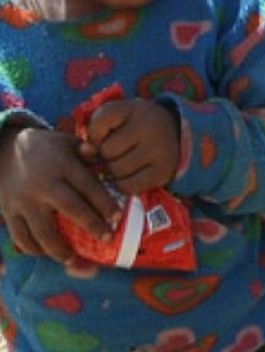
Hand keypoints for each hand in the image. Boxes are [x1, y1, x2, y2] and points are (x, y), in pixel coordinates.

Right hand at [0, 126, 119, 261]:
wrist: (5, 151)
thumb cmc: (46, 148)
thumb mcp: (67, 142)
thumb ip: (88, 151)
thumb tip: (107, 154)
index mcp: (62, 165)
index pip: (87, 185)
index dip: (104, 202)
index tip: (117, 217)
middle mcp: (43, 184)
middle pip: (70, 208)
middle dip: (91, 225)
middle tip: (107, 239)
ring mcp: (23, 200)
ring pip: (42, 230)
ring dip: (60, 249)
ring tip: (75, 259)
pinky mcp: (8, 212)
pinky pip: (21, 237)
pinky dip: (34, 249)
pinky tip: (48, 254)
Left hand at [81, 99, 179, 193]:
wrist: (175, 134)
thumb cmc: (137, 126)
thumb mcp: (119, 117)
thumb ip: (96, 129)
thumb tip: (84, 152)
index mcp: (136, 108)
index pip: (100, 122)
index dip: (96, 133)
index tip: (106, 133)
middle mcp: (150, 127)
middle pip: (107, 151)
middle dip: (106, 154)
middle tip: (118, 150)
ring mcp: (158, 150)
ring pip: (116, 170)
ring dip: (114, 170)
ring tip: (125, 161)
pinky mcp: (162, 172)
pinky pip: (128, 186)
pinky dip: (123, 183)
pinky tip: (131, 174)